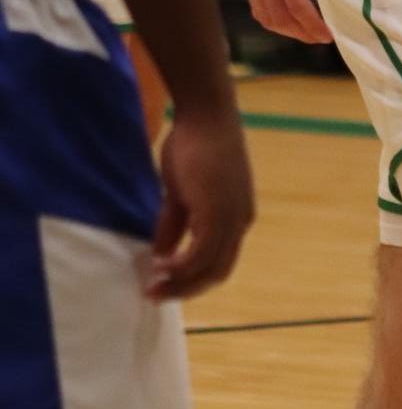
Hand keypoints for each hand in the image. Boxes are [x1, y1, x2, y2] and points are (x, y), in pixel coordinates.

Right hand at [146, 105, 253, 300]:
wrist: (206, 115)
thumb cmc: (194, 146)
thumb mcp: (180, 193)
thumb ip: (174, 224)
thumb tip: (162, 254)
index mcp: (236, 218)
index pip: (218, 262)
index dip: (191, 279)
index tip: (161, 284)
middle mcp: (241, 222)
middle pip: (218, 272)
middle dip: (186, 289)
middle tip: (155, 294)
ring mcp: (233, 217)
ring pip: (211, 267)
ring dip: (181, 282)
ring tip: (152, 286)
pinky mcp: (220, 211)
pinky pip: (202, 252)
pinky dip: (182, 265)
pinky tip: (160, 265)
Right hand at [244, 0, 357, 42]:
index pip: (296, 6)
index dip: (313, 25)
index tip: (329, 36)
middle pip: (279, 16)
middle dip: (301, 32)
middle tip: (322, 38)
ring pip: (265, 15)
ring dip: (287, 29)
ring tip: (308, 32)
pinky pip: (258, 6)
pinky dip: (273, 18)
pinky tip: (290, 19)